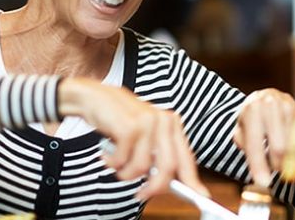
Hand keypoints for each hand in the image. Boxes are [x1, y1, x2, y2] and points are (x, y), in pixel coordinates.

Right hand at [58, 77, 208, 199]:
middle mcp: (164, 121)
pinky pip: (123, 161)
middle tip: (142, 195)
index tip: (200, 196)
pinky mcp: (130, 126)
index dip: (192, 180)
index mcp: (172, 124)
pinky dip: (112, 163)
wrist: (94, 97)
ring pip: (143, 167)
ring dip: (126, 173)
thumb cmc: (119, 120)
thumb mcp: (144, 136)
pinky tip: (107, 154)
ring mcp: (148, 122)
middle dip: (154, 187)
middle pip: (168, 167)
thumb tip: (169, 184)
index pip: (186, 157)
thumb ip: (158, 155)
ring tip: (117, 163)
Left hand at [233, 88, 294, 185]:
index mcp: (251, 108)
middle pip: (279, 147)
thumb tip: (256, 163)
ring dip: (288, 158)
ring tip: (280, 157)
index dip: (258, 166)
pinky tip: (291, 148)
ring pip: (294, 145)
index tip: (262, 182)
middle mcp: (271, 104)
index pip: (255, 143)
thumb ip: (243, 144)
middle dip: (277, 165)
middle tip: (274, 170)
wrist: (270, 97)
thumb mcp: (242, 127)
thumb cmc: (255, 118)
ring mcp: (289, 105)